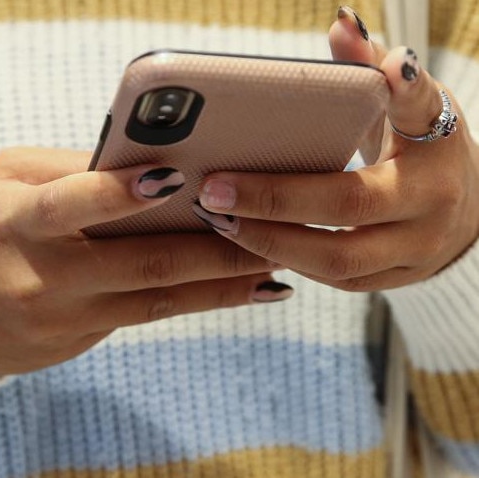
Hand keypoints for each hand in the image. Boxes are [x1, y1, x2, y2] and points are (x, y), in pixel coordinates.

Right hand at [0, 148, 282, 377]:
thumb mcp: (3, 181)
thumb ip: (69, 170)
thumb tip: (146, 162)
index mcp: (17, 222)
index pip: (73, 204)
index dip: (123, 193)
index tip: (179, 177)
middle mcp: (43, 276)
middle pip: (141, 263)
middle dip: (213, 249)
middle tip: (267, 232)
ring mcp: (63, 318)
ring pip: (156, 301)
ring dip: (220, 285)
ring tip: (271, 269)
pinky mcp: (76, 343)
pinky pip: (143, 318)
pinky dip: (191, 303)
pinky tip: (233, 292)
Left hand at [194, 7, 478, 291]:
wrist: (465, 215)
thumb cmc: (426, 154)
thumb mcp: (412, 108)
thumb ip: (373, 69)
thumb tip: (341, 25)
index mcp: (437, 149)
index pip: (419, 113)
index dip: (404, 90)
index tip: (388, 69)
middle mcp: (430, 207)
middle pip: (348, 208)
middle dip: (274, 201)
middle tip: (214, 190)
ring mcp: (414, 253)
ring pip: (335, 260)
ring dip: (269, 241)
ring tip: (218, 221)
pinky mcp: (392, 281)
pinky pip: (333, 280)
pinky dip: (286, 261)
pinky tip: (246, 242)